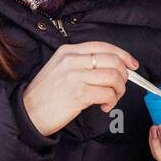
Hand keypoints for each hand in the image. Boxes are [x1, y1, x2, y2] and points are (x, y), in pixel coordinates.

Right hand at [21, 41, 138, 136]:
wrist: (27, 113)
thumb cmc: (45, 94)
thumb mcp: (59, 68)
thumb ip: (81, 63)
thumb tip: (112, 67)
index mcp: (68, 51)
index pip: (104, 46)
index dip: (123, 55)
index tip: (133, 65)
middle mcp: (72, 60)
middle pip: (113, 61)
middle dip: (123, 76)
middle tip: (119, 87)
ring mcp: (75, 76)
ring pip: (114, 77)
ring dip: (118, 91)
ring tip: (110, 99)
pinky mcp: (79, 93)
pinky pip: (108, 94)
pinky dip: (111, 101)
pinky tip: (104, 106)